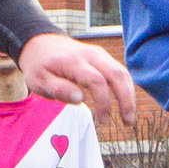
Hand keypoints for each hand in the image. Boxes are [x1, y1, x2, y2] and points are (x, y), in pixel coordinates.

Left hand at [18, 35, 137, 125]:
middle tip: (127, 123)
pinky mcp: (103, 57)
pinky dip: (126, 88)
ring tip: (128, 119)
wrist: (42, 45)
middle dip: (126, 99)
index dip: (104, 102)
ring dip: (129, 96)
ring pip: (122, 72)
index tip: (102, 121)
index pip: (96, 81)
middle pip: (116, 74)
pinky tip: (125, 104)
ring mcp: (98, 54)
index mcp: (73, 62)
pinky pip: (120, 71)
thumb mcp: (39, 81)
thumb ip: (59, 89)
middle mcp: (90, 55)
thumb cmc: (40, 67)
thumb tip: (80, 99)